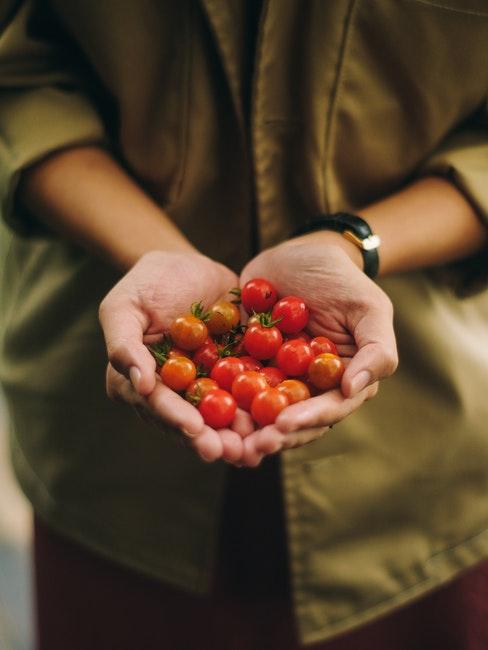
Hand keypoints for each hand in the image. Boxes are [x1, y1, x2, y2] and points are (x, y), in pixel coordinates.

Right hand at [99, 250, 244, 462]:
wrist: (188, 265)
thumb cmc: (147, 283)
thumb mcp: (123, 306)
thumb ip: (124, 344)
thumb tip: (140, 385)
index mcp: (141, 382)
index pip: (157, 404)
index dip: (175, 418)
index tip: (194, 428)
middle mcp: (173, 392)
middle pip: (190, 421)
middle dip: (210, 439)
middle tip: (230, 451)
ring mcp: (204, 386)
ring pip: (220, 416)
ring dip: (237, 434)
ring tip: (256, 446)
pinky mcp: (232, 375)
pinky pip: (247, 393)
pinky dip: (261, 408)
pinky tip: (278, 419)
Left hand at [237, 236, 397, 463]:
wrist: (299, 253)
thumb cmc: (341, 279)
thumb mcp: (369, 308)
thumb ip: (376, 350)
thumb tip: (353, 389)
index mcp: (341, 381)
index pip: (327, 409)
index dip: (306, 420)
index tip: (283, 425)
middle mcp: (308, 387)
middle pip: (291, 420)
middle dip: (271, 435)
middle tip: (249, 446)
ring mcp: (275, 377)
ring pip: (260, 411)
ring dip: (244, 429)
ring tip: (224, 440)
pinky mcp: (246, 363)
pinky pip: (231, 384)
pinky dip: (220, 398)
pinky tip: (203, 407)